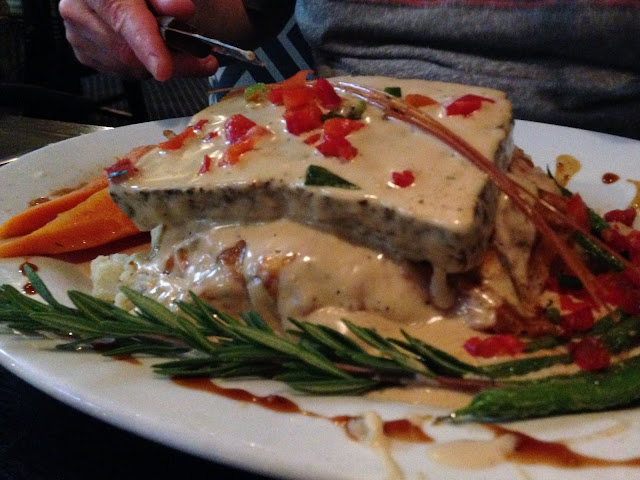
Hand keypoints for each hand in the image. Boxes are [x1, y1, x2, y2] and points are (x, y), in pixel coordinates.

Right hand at [58, 0, 218, 80]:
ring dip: (163, 64)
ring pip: (129, 67)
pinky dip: (147, 66)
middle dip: (172, 61)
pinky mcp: (85, 53)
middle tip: (204, 61)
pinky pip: (124, 72)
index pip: (123, 17)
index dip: (147, 44)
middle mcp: (77, 7)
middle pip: (128, 51)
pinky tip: (156, 50)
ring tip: (182, 50)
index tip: (164, 69)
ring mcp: (78, 33)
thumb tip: (180, 9)